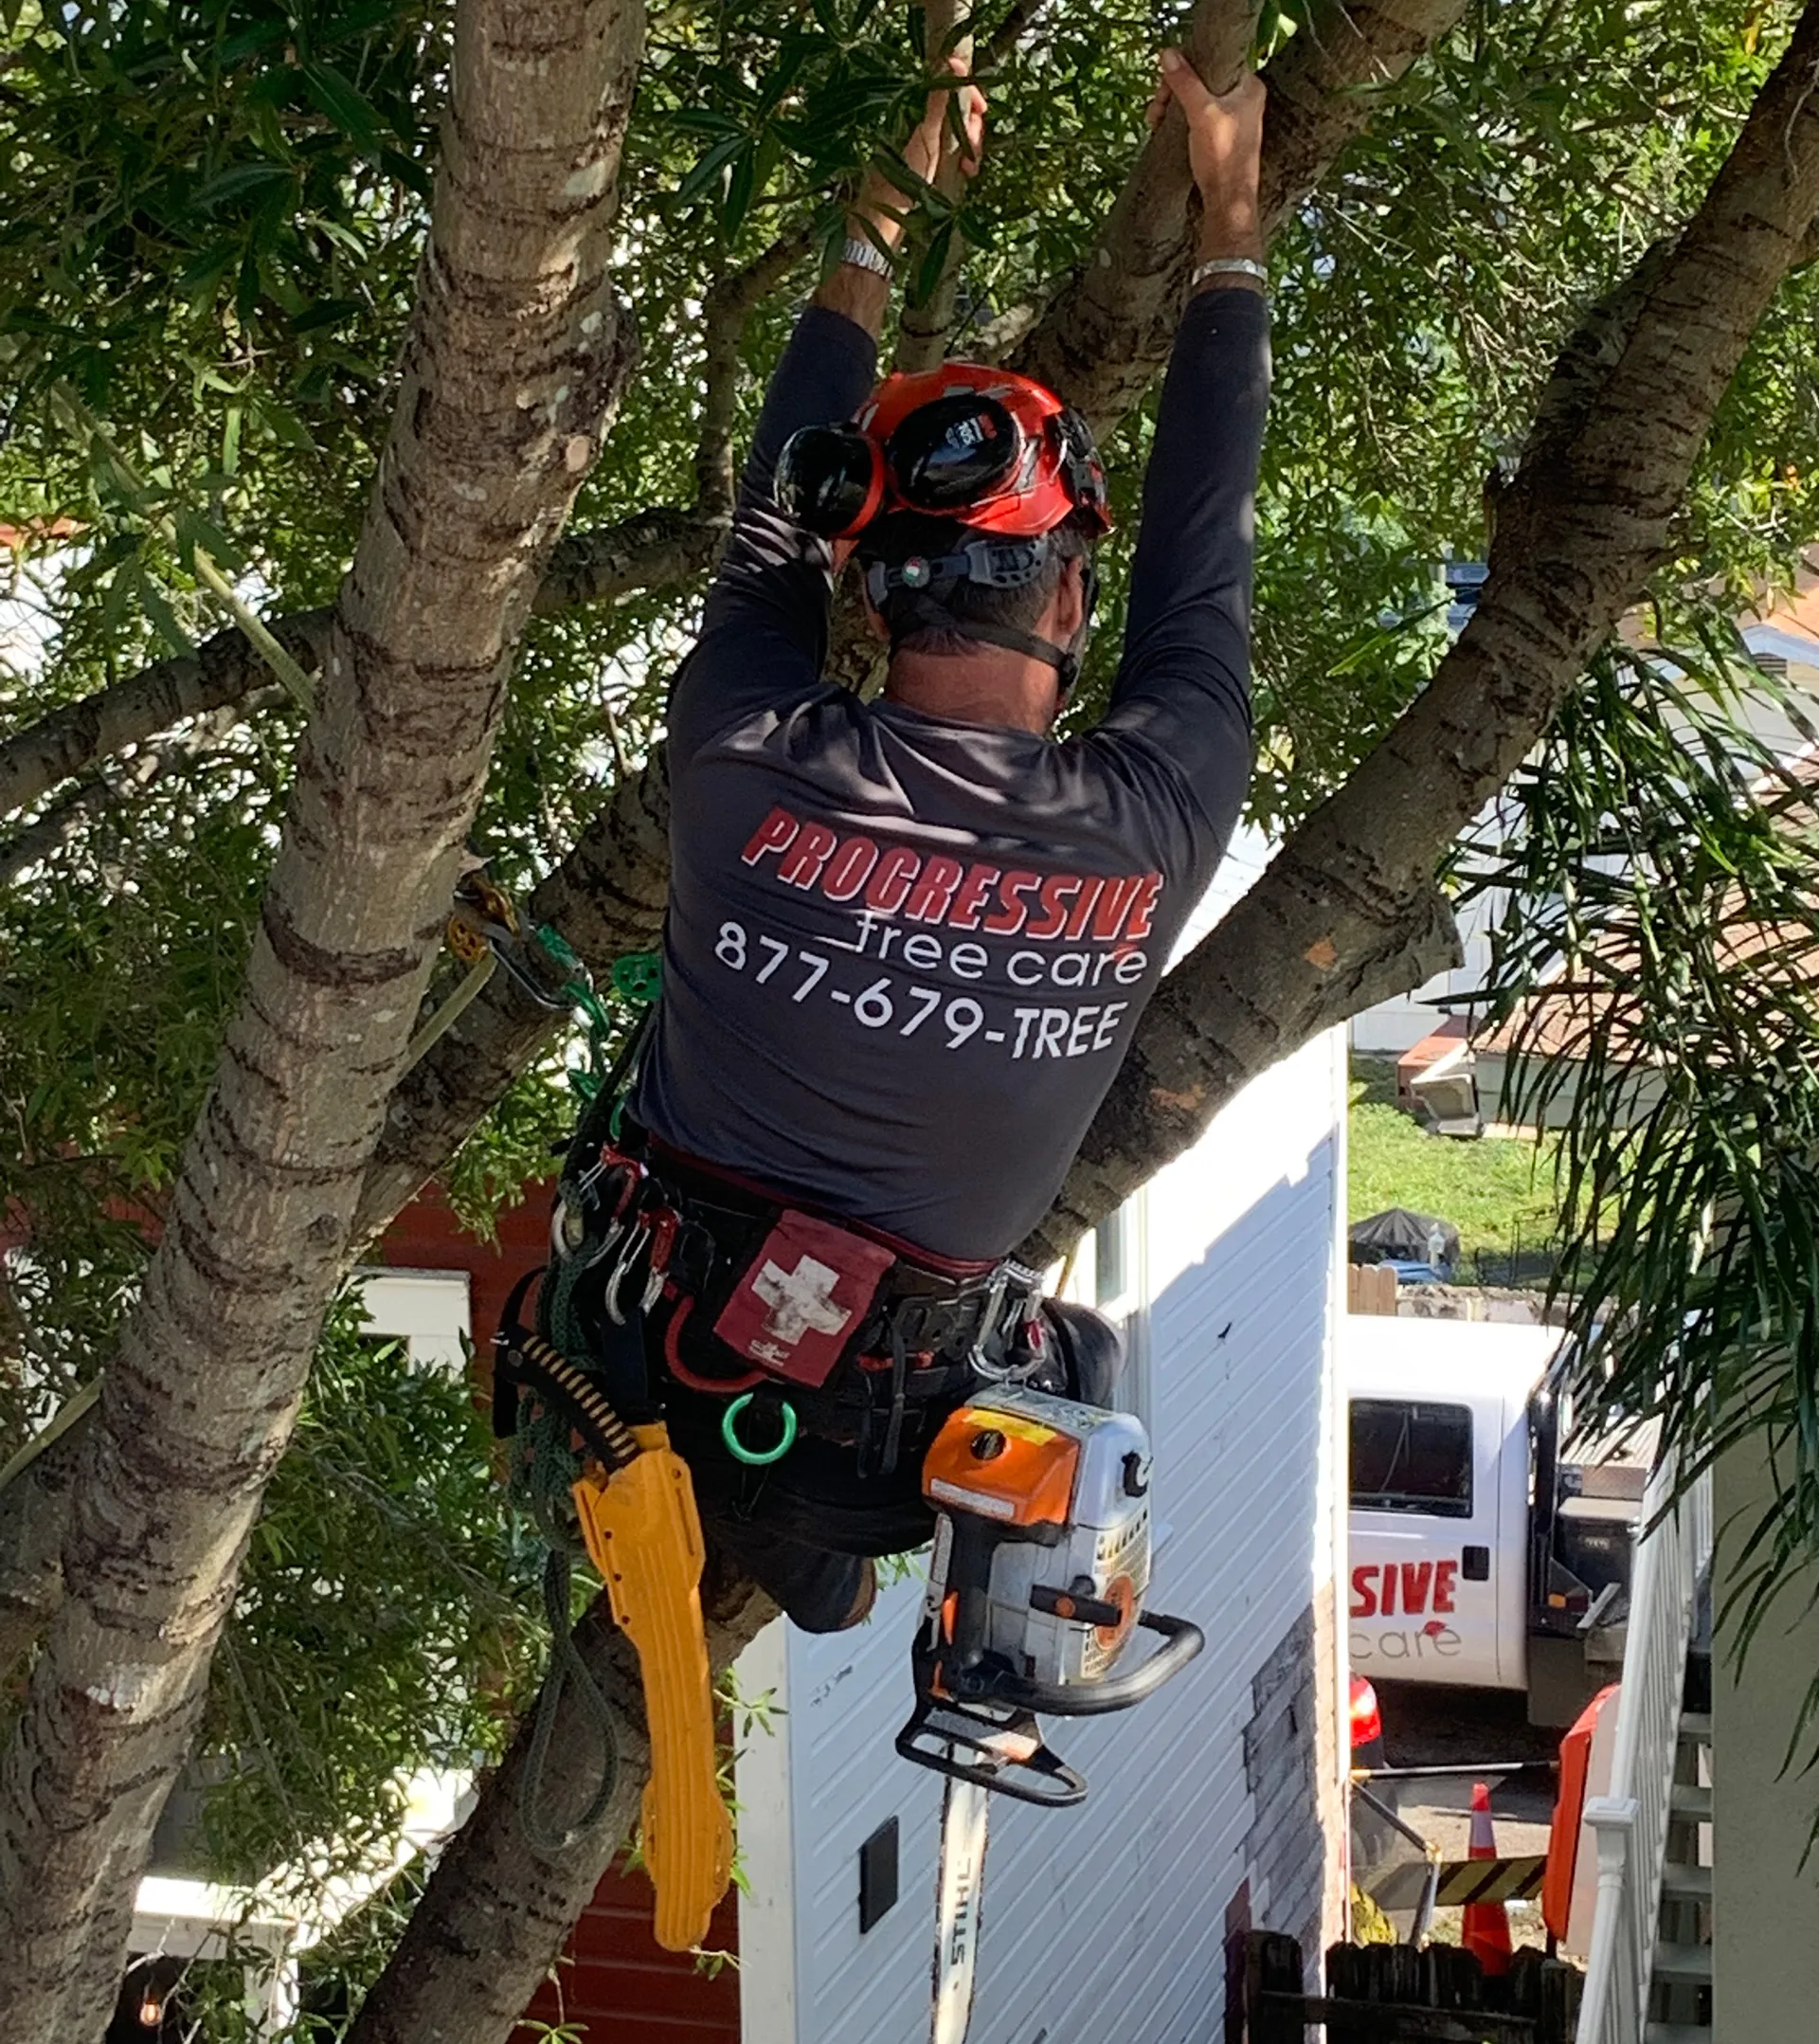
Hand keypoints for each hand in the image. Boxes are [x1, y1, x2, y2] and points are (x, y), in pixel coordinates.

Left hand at [854, 56, 986, 250]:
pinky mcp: (929, 171)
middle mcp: (919, 127)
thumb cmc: (900, 182)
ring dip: (971, 149)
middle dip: (972, 128)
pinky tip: (965, 175)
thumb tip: (951, 60)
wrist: (883, 226)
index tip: (982, 108)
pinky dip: (964, 163)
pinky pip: (954, 157)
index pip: (948, 90)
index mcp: (915, 114)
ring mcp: (924, 149)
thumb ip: (939, 101)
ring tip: (969, 169)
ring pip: (958, 136)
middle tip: (974, 151)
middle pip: (957, 113)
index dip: (968, 95)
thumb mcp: (925, 138)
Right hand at [1148, 51, 1265, 263]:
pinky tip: (1161, 128)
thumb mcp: (1201, 113)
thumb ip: (1185, 82)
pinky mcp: (1220, 136)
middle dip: (1174, 90)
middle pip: (1202, 79)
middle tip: (1157, 106)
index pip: (1215, 60)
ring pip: (1195, 99)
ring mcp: (1232, 118)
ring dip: (1171, 106)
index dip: (1188, 67)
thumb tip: (1167, 54)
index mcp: (1249, 86)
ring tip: (1155, 120)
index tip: (1167, 83)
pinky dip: (1178, 120)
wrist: (1227, 202)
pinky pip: (1195, 117)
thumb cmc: (1222, 157)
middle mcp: (1243, 98)